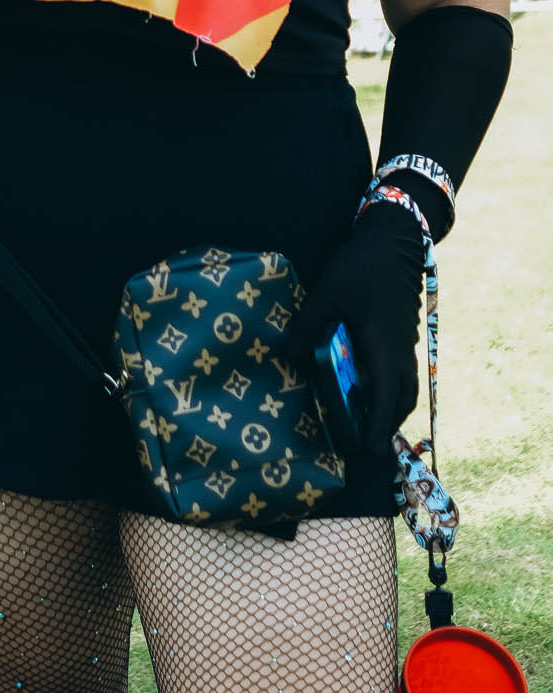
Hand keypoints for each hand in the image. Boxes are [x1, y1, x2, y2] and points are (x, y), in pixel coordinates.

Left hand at [291, 202, 424, 454]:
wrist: (394, 238)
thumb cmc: (360, 267)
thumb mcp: (327, 295)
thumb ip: (306, 328)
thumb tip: (286, 360)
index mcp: (384, 348)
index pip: (385, 400)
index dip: (378, 429)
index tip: (371, 453)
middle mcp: (401, 351)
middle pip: (401, 399)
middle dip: (386, 424)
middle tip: (366, 442)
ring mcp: (407, 341)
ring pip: (406, 385)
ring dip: (391, 405)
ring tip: (369, 418)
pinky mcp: (405, 331)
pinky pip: (404, 370)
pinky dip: (392, 386)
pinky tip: (370, 382)